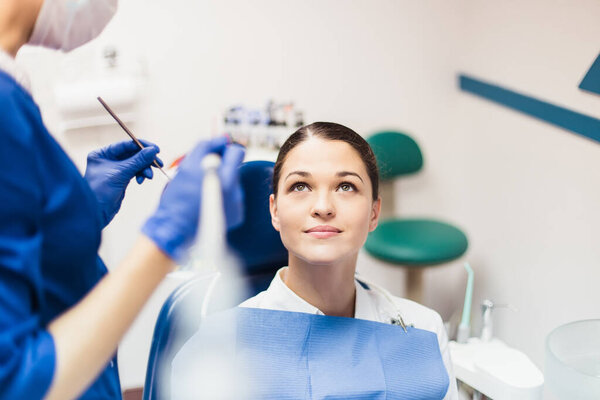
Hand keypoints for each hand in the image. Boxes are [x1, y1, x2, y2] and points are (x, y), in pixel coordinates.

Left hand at [84, 140, 162, 227]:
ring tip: (149, 177)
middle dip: (146, 160)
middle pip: (133, 154)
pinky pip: (135, 172)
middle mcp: (108, 159)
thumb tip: (153, 150)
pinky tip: (141, 181)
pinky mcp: (121, 179)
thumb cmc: (101, 190)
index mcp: (103, 154)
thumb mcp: (121, 173)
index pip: (126, 145)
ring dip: (145, 169)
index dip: (142, 146)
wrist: (96, 212)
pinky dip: (141, 175)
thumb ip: (138, 160)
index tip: (156, 149)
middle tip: (159, 163)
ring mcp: (115, 169)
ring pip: (136, 164)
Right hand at [142, 137, 244, 260]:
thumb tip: (222, 139)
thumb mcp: (187, 165)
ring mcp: (238, 205)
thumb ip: (206, 146)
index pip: (237, 152)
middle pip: (233, 168)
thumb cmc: (178, 198)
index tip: (214, 154)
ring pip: (232, 183)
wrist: (175, 228)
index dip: (224, 150)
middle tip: (203, 174)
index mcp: (226, 178)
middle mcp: (236, 192)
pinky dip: (222, 198)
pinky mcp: (237, 216)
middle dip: (220, 167)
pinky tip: (207, 203)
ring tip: (201, 192)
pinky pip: (233, 199)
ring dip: (220, 183)